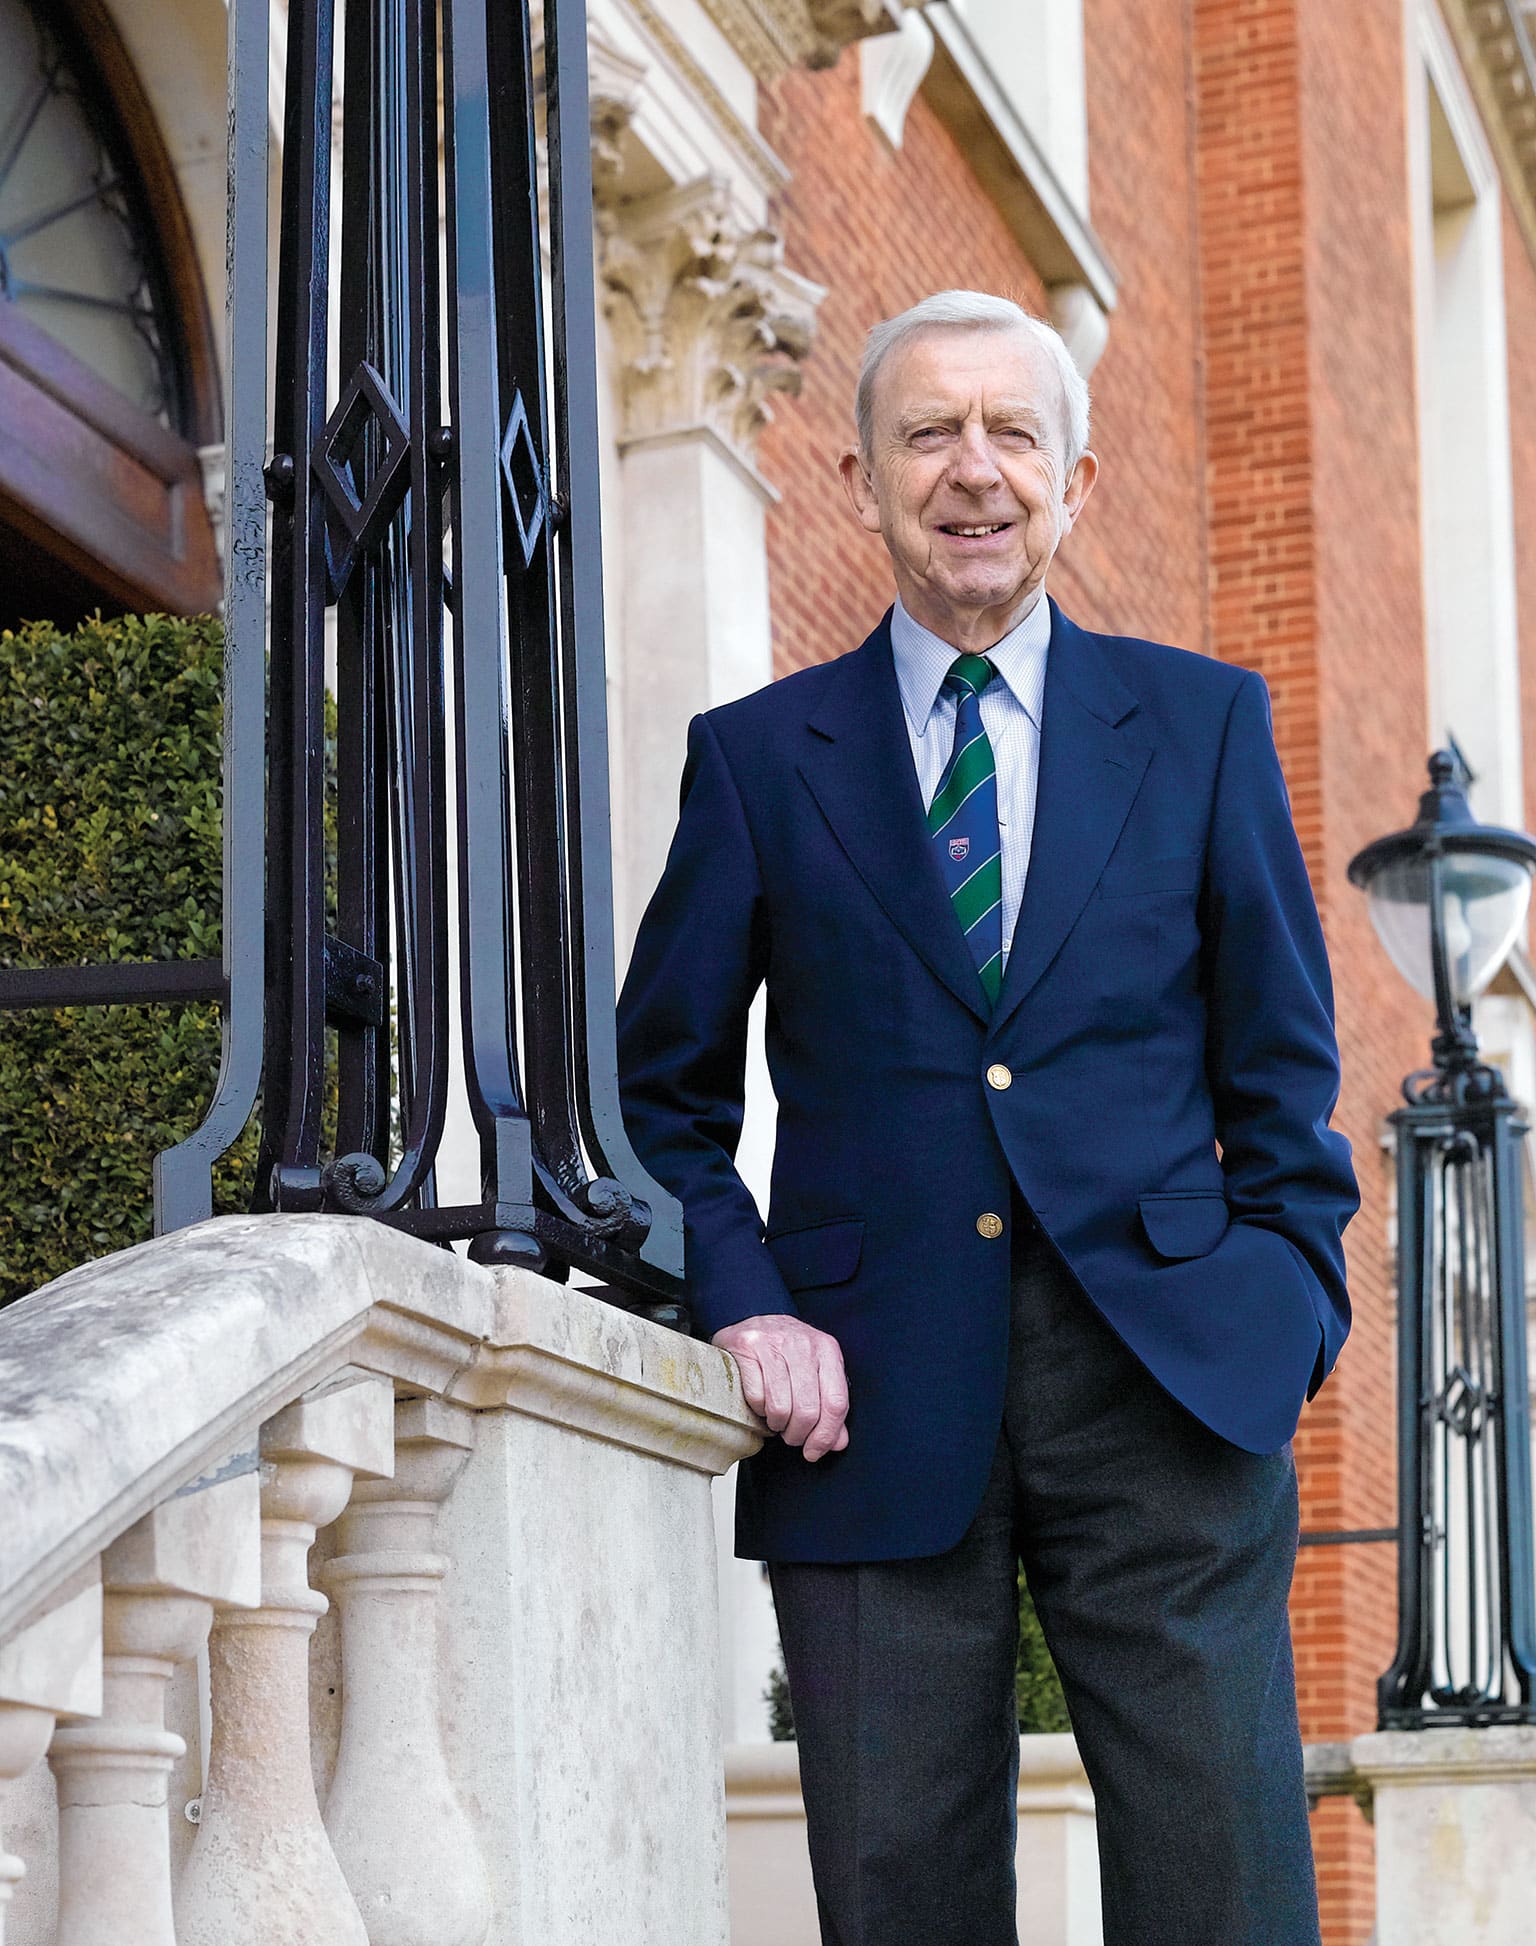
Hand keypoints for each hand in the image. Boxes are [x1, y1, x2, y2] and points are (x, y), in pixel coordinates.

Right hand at [712, 1315, 849, 1461]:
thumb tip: (837, 1443)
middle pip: (807, 1409)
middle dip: (797, 1434)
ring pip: (780, 1407)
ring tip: (776, 1420)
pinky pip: (756, 1397)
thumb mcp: (815, 1372)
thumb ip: (829, 1407)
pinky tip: (761, 1403)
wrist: (752, 1316)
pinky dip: (758, 1410)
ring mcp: (774, 1343)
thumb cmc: (786, 1350)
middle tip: (792, 1436)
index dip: (826, 1435)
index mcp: (827, 1349)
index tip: (814, 1451)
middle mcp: (803, 1343)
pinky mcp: (747, 1347)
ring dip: (777, 1424)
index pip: (836, 1402)